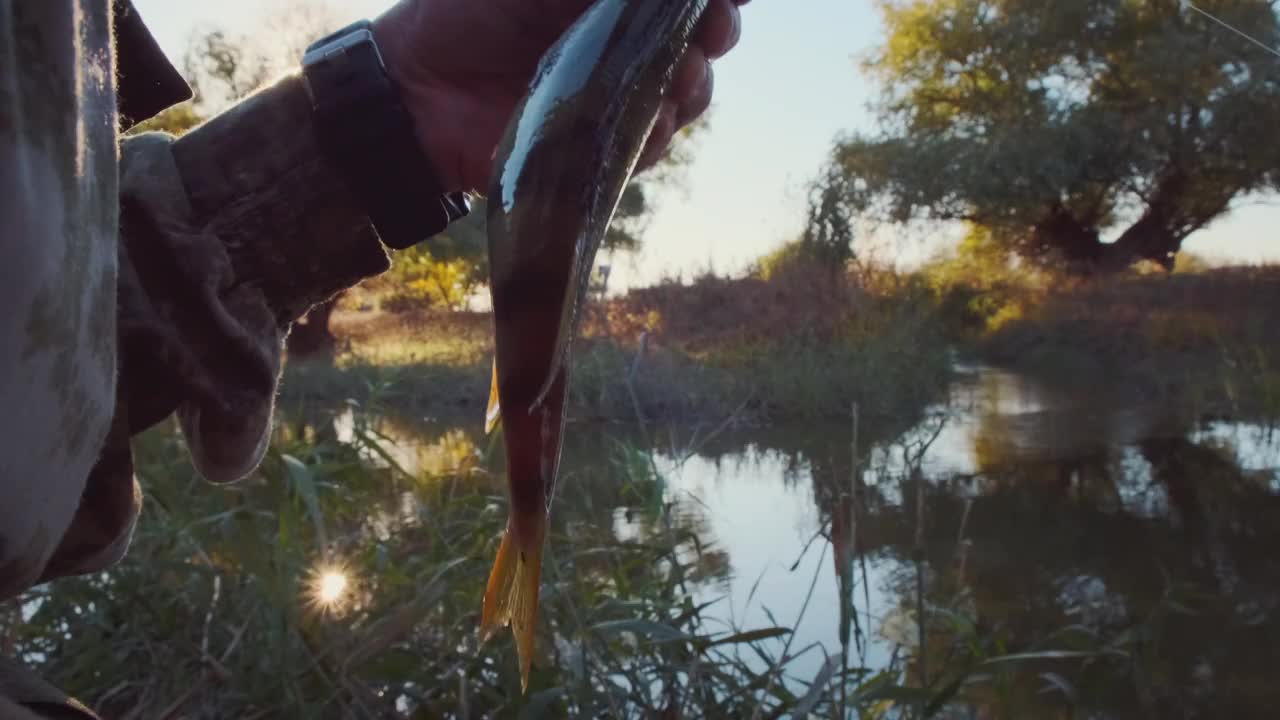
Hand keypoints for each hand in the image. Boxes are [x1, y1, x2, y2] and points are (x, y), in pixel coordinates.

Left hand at [373, 0, 746, 193]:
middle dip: (719, 31)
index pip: (686, 0)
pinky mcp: (600, 148)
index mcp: (614, 2)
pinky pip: (649, 145)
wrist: (418, 89)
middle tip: (715, 27)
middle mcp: (626, 46)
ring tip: (681, 74)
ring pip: (686, 96)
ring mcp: (617, 98)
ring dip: (695, 84)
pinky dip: (658, 132)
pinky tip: (651, 120)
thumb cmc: (469, 15)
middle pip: (704, 42)